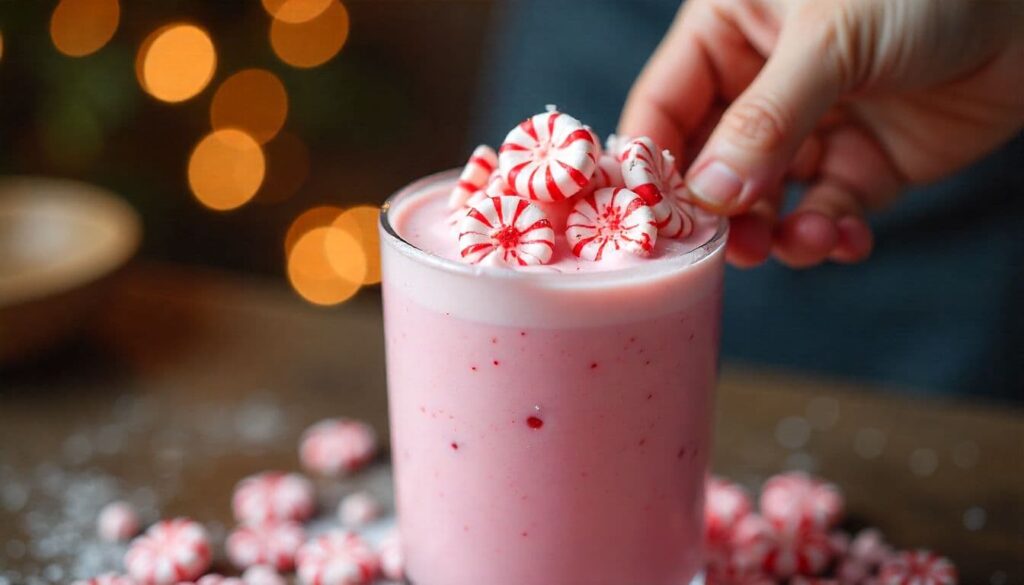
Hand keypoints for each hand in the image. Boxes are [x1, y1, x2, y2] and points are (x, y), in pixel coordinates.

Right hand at [620, 0, 1023, 266]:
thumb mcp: (833, 37)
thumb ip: (766, 118)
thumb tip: (711, 195)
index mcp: (731, 31)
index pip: (664, 105)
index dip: (650, 163)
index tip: (646, 218)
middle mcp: (761, 83)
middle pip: (707, 165)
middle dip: (714, 212)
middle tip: (724, 248)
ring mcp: (812, 126)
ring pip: (764, 200)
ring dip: (770, 233)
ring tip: (789, 246)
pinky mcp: (863, 164)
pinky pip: (826, 213)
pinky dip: (827, 236)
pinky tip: (839, 240)